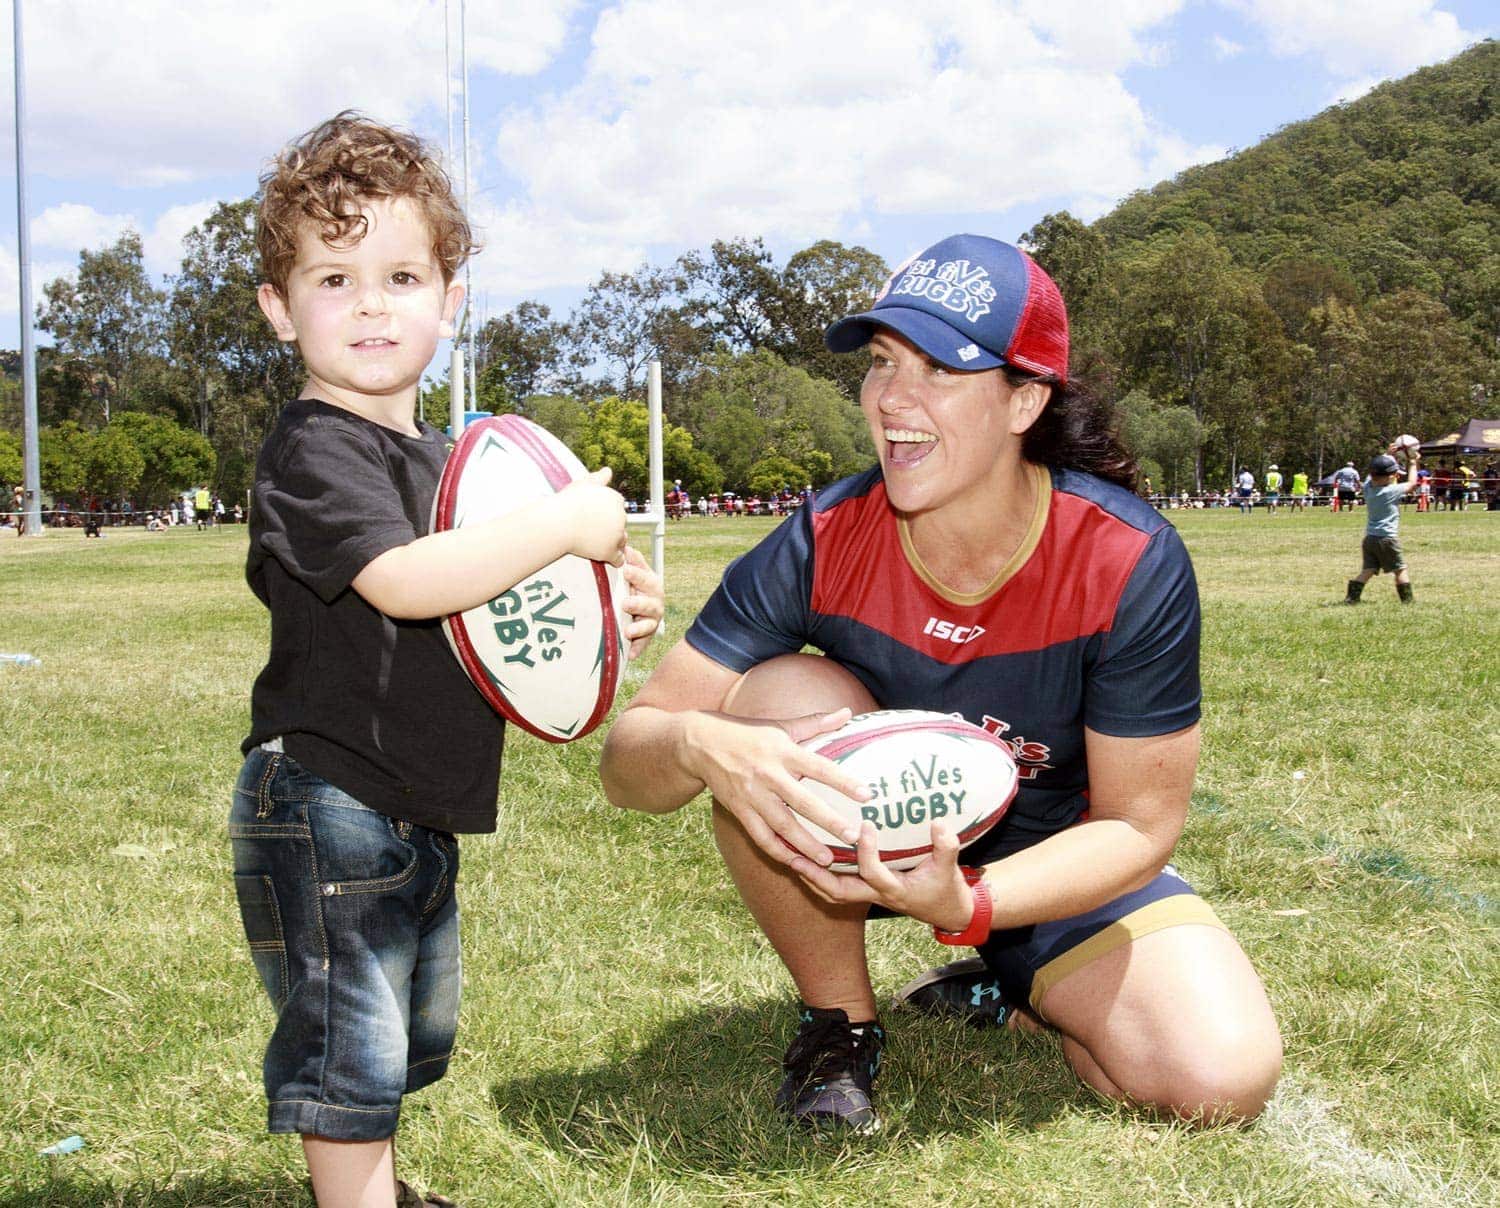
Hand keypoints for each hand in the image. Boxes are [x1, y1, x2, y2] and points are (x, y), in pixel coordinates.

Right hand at [560, 468, 626, 565]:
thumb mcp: (584, 485)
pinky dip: (613, 560)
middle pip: (621, 525)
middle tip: (592, 531)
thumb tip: (608, 470)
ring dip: (613, 544)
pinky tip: (604, 558)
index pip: (618, 509)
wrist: (556, 523)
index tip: (594, 518)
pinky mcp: (610, 551)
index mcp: (616, 499)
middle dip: (611, 529)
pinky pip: (618, 559)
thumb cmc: (567, 503)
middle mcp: (621, 516)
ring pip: (621, 542)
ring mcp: (616, 534)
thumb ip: (599, 478)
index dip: (607, 515)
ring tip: (595, 543)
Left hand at [619, 545, 662, 658]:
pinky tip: (630, 655)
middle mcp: (655, 603)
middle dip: (638, 603)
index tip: (625, 570)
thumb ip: (632, 560)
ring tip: (628, 631)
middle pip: (650, 604)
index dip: (637, 575)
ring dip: (639, 628)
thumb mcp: (634, 571)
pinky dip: (637, 650)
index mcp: (652, 585)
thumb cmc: (634, 585)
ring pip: (648, 626)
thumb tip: (624, 543)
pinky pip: (642, 645)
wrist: (636, 606)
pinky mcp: (645, 637)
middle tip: (625, 603)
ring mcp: (651, 621)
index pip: (646, 578)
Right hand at [685, 708, 871, 866]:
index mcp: (782, 751)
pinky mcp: (739, 810)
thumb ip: (816, 723)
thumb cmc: (749, 733)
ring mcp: (752, 795)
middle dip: (828, 821)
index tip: (867, 794)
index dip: (843, 781)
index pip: (819, 767)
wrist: (701, 743)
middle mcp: (768, 775)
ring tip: (828, 860)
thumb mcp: (781, 725)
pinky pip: (760, 835)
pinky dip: (777, 851)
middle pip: (802, 802)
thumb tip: (847, 712)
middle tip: (854, 836)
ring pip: (781, 825)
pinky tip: (796, 862)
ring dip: (805, 844)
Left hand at [789, 819, 977, 930]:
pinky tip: (807, 857)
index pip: (873, 872)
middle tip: (796, 856)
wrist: (947, 913)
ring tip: (791, 857)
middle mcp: (876, 895)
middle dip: (816, 875)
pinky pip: (838, 886)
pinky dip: (820, 876)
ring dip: (812, 876)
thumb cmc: (946, 889)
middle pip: (838, 892)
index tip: (865, 826)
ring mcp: (869, 895)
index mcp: (895, 889)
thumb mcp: (949, 868)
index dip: (867, 851)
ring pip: (833, 892)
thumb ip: (946, 846)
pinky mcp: (867, 891)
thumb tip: (938, 822)